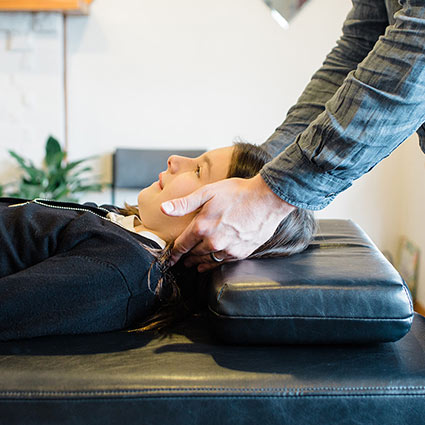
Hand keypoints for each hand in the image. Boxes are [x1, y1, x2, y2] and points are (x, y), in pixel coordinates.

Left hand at [161, 174, 294, 271]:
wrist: (267, 199)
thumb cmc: (238, 192)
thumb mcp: (208, 192)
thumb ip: (184, 203)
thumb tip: (164, 209)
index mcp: (202, 227)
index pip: (182, 245)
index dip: (174, 253)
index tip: (170, 259)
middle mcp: (213, 242)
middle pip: (194, 254)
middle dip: (186, 258)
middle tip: (182, 261)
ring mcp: (228, 249)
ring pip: (207, 261)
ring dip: (198, 263)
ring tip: (194, 265)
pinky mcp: (241, 253)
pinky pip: (222, 263)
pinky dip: (214, 264)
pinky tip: (211, 264)